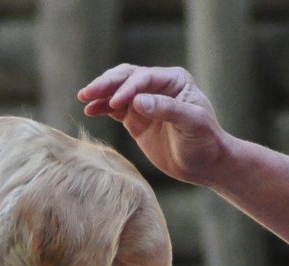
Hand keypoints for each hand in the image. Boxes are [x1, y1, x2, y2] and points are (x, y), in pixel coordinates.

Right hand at [77, 65, 230, 185]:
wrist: (205, 164)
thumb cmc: (204, 142)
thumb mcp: (192, 124)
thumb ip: (167, 109)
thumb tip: (138, 101)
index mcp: (175, 80)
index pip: (145, 77)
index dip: (128, 87)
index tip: (115, 102)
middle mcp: (158, 86)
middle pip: (127, 77)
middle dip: (107, 83)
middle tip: (88, 92)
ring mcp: (145, 102)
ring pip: (118, 90)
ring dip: (101, 93)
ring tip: (84, 98)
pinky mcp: (136, 119)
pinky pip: (115, 109)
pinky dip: (102, 107)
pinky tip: (90, 110)